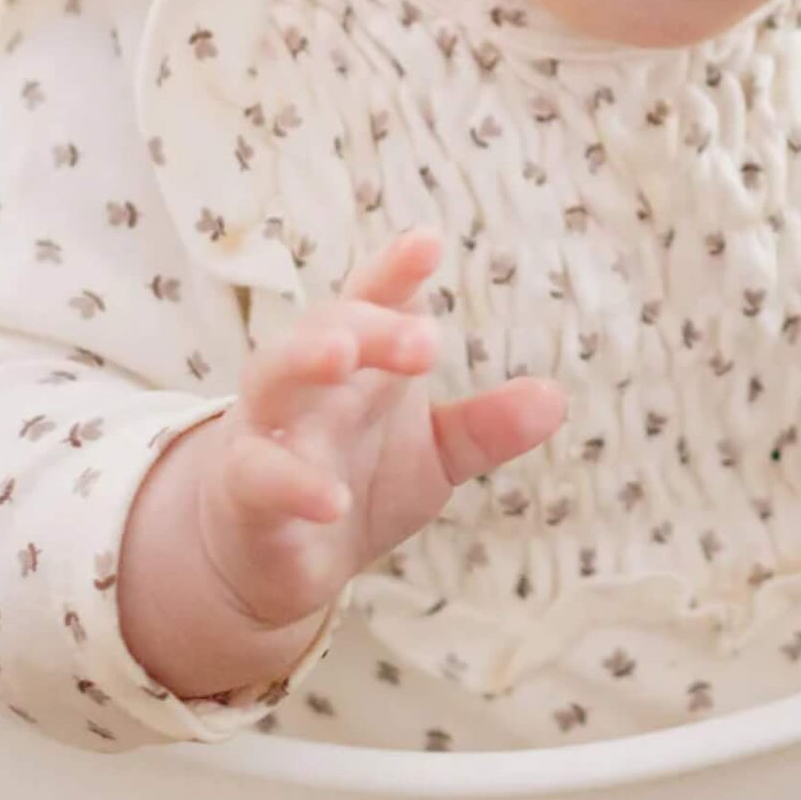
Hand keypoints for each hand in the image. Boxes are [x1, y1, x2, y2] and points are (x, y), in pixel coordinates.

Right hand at [119, 230, 565, 698]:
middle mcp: (308, 379)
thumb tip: (555, 398)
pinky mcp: (244, 487)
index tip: (429, 241)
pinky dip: (293, 482)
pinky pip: (259, 473)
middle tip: (426, 341)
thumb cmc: (357, 478)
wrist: (276, 558)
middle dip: (373, 323)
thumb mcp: (434, 456)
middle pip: (330, 325)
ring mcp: (270, 426)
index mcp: (359, 359)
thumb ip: (484, 427)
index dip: (397, 268)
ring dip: (306, 355)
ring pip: (274, 373)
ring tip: (343, 354)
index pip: (375, 298)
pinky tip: (334, 500)